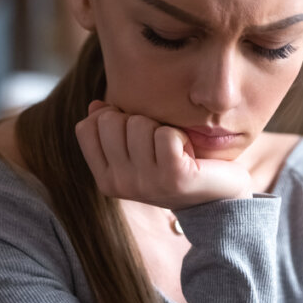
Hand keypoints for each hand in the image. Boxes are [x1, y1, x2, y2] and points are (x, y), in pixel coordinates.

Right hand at [75, 101, 251, 209]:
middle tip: (157, 143)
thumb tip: (96, 105)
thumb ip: (112, 129)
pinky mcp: (174, 178)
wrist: (216, 198)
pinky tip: (188, 154)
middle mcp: (120, 184)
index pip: (86, 127)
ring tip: (174, 150)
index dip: (110, 117)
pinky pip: (166, 135)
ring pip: (139, 124)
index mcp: (105, 179)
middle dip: (138, 120)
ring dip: (161, 128)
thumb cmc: (174, 165)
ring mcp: (146, 183)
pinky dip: (181, 136)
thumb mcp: (137, 150)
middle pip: (111, 120)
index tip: (134, 133)